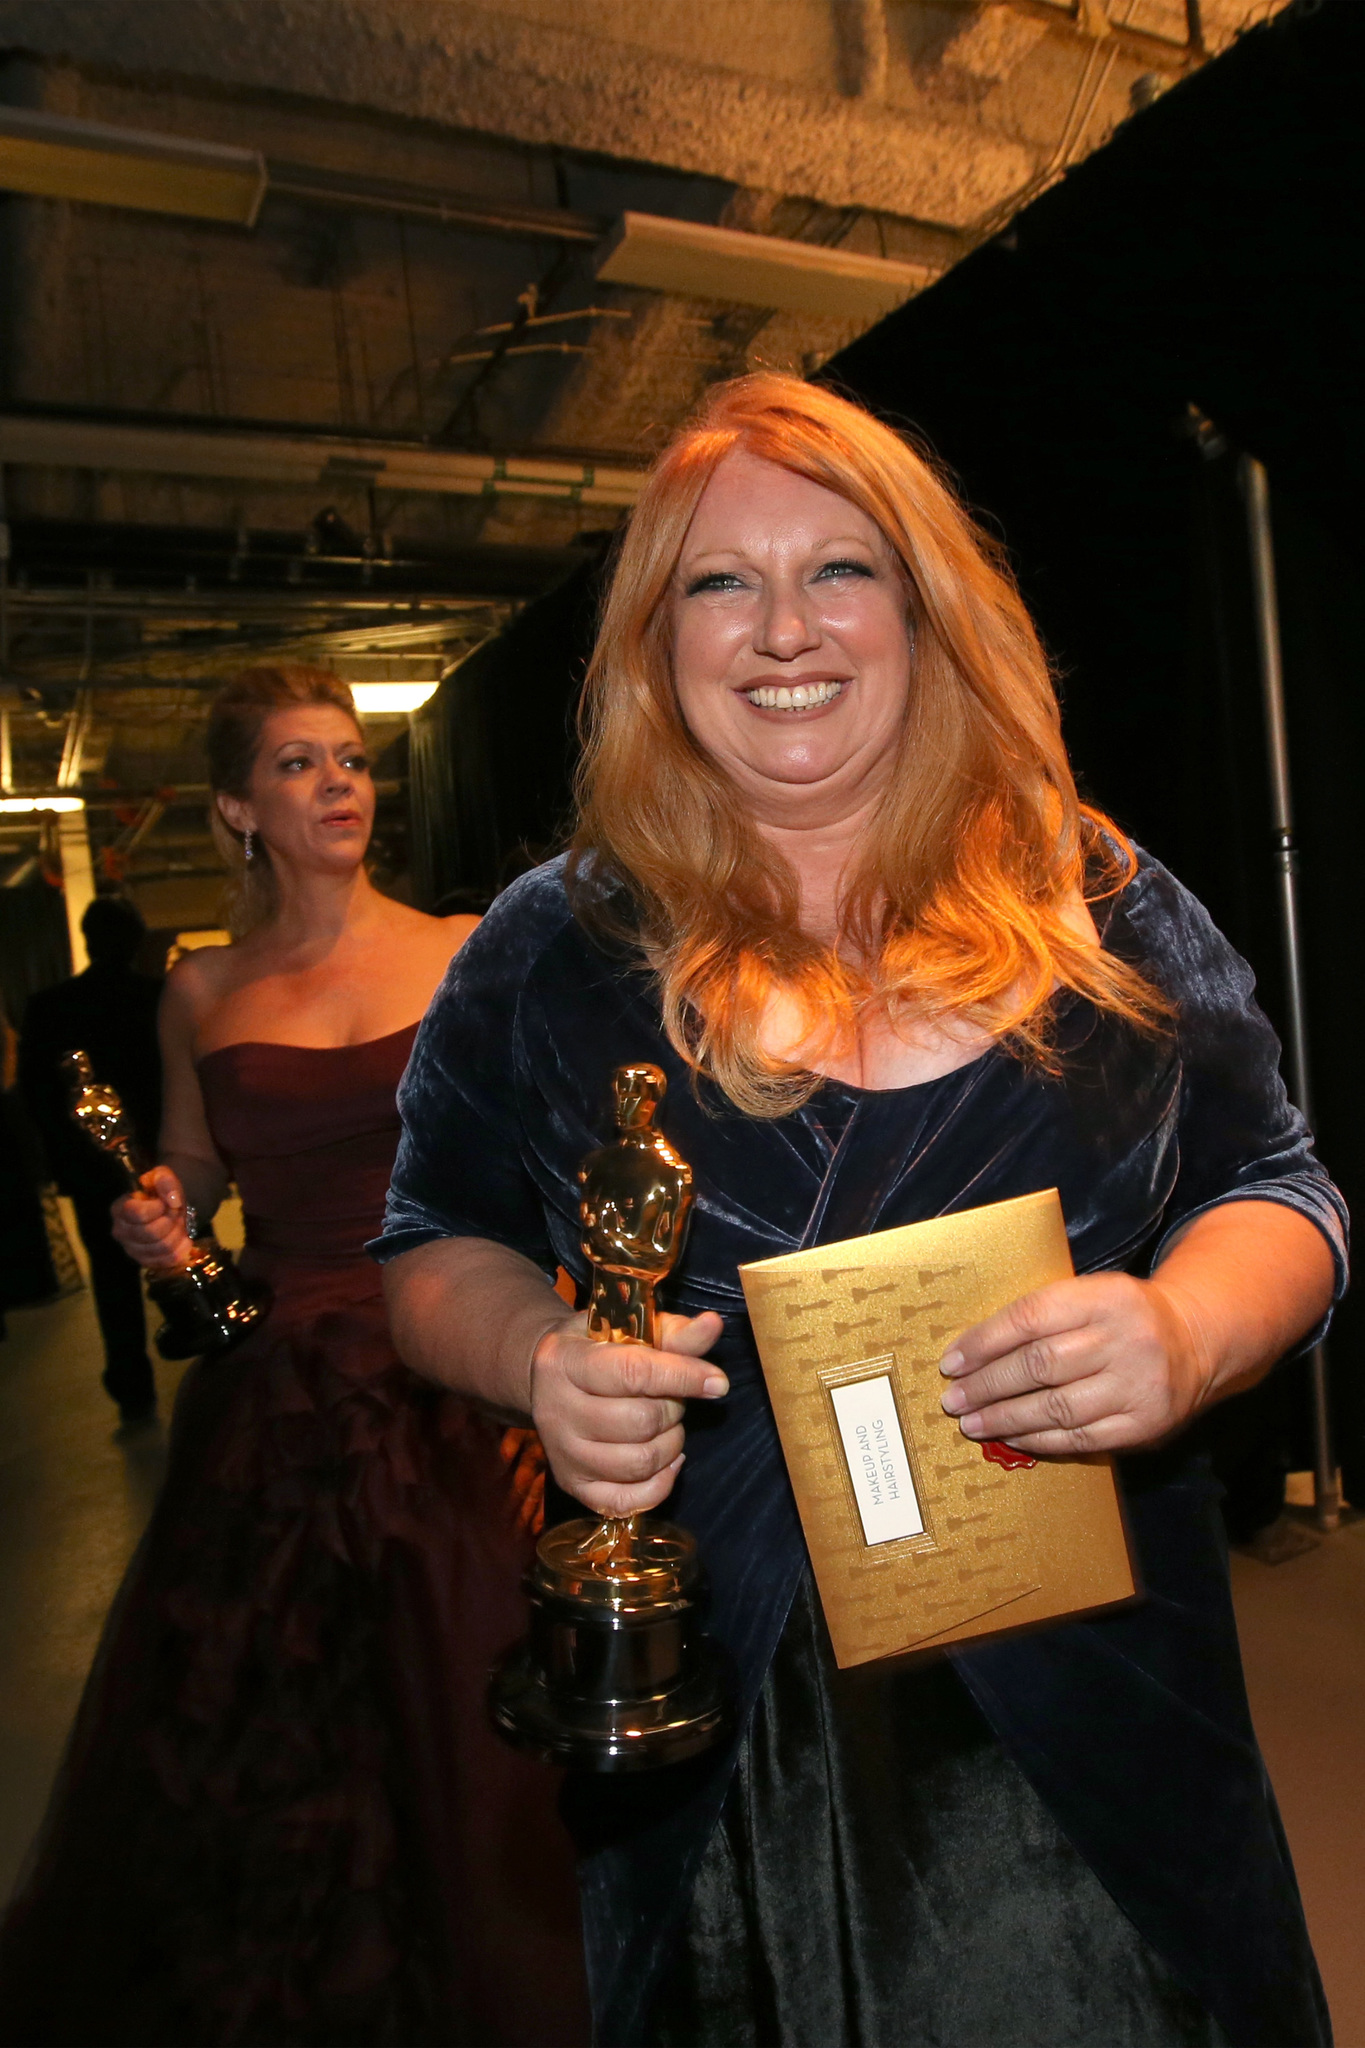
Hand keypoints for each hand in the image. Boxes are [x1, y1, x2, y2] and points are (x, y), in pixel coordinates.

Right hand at [111, 1165, 192, 1271]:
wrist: (169, 1207)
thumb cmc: (161, 1191)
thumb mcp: (163, 1176)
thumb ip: (165, 1181)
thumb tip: (172, 1199)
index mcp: (120, 1210)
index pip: (137, 1214)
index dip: (157, 1208)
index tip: (166, 1202)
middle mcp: (121, 1232)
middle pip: (151, 1233)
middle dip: (171, 1220)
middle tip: (177, 1212)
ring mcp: (132, 1249)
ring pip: (162, 1247)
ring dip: (178, 1234)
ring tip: (181, 1223)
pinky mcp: (146, 1261)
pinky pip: (167, 1260)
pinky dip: (181, 1249)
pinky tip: (185, 1239)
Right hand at [529, 1309, 726, 1517]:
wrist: (547, 1379)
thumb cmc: (597, 1349)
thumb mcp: (627, 1329)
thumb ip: (672, 1332)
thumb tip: (713, 1325)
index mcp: (565, 1362)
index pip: (633, 1373)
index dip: (683, 1377)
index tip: (718, 1382)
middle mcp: (556, 1411)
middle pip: (640, 1421)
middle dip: (673, 1409)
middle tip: (672, 1397)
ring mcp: (563, 1454)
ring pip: (639, 1462)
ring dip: (671, 1444)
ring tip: (667, 1425)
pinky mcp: (573, 1486)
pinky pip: (628, 1501)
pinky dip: (660, 1484)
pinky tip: (666, 1460)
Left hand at [938, 1272, 1212, 1457]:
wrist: (1197, 1340)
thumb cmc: (1124, 1316)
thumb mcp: (1092, 1294)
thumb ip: (1043, 1315)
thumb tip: (973, 1350)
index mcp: (1104, 1297)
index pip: (1031, 1317)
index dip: (985, 1341)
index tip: (951, 1362)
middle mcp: (1124, 1340)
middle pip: (1039, 1365)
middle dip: (988, 1386)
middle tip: (953, 1399)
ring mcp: (1137, 1386)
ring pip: (1056, 1407)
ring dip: (1005, 1419)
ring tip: (972, 1423)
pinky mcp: (1144, 1424)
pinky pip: (1081, 1438)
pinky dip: (1039, 1440)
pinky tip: (1011, 1437)